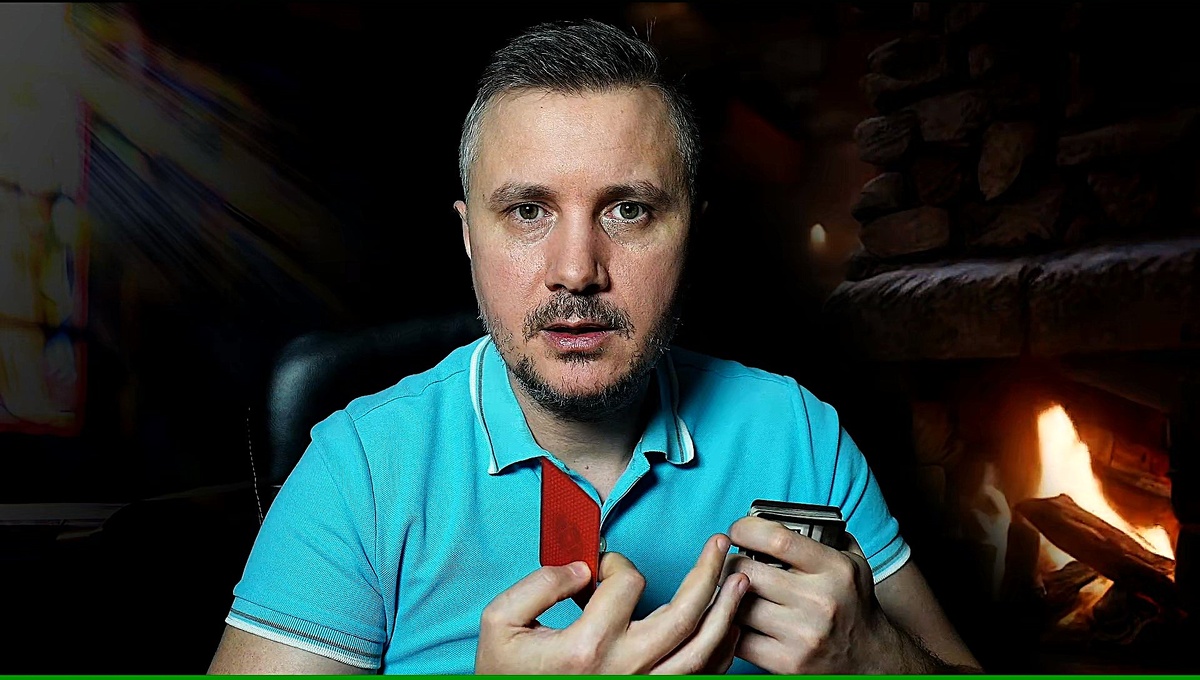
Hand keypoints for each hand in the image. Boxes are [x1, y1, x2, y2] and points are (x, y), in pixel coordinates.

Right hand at [475, 534, 749, 673]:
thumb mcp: (500, 622)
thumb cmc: (506, 675)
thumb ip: (540, 584)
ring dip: (726, 610)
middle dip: (708, 572)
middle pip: (684, 614)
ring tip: (738, 580)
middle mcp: (625, 669)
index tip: (603, 567)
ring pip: (703, 649)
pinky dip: (721, 651)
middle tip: (720, 545)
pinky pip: (700, 677)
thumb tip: (582, 568)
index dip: (616, 563)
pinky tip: (728, 627)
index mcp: (587, 646)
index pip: (625, 584)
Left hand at [727, 517, 894, 673]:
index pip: (777, 540)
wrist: (872, 660)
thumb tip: (779, 514)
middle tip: (729, 562)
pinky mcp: (788, 663)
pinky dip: (732, 627)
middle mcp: (819, 601)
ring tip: (731, 589)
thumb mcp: (852, 561)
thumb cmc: (854, 604)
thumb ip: (823, 534)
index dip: (747, 530)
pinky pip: (740, 639)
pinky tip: (738, 618)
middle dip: (730, 563)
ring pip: (738, 606)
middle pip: (748, 573)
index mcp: (834, 569)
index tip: (737, 531)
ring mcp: (803, 635)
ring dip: (727, 595)